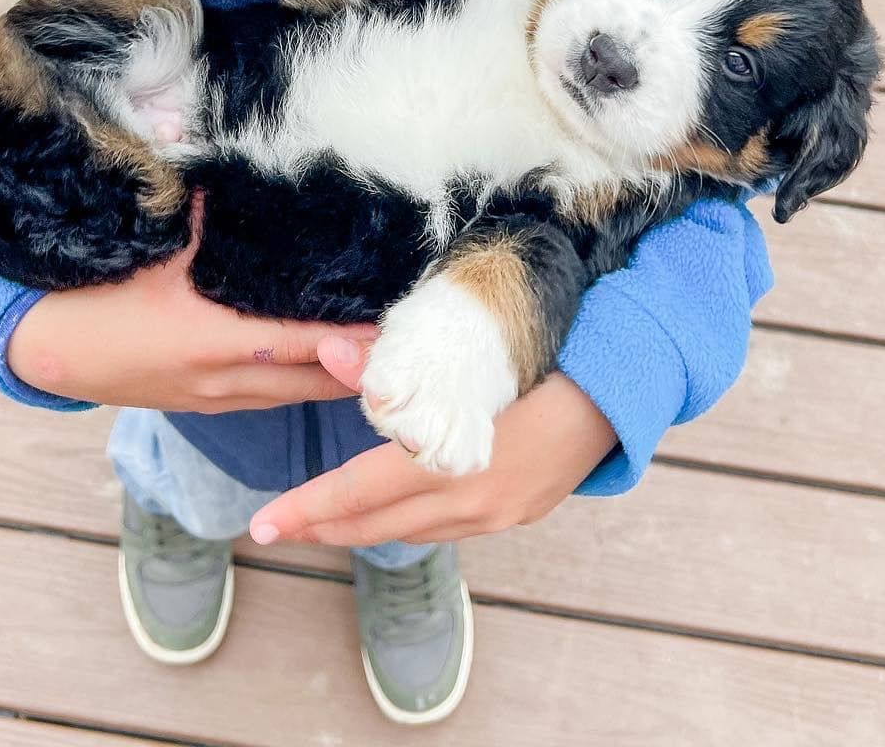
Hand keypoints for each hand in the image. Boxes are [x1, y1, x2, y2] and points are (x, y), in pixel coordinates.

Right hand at [6, 196, 375, 410]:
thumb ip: (206, 215)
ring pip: (294, 396)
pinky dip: (300, 382)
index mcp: (215, 340)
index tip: (398, 324)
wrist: (41, 352)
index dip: (356, 339)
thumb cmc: (93, 295)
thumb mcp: (153, 248)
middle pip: (314, 382)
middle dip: (360, 364)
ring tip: (375, 348)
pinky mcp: (202, 405)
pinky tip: (319, 360)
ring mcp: (213, 400)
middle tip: (405, 338)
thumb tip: (242, 174)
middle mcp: (223, 381)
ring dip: (334, 377)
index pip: (307, 343)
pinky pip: (267, 399)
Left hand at [248, 340, 616, 546]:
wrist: (620, 389)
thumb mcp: (466, 358)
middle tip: (278, 527)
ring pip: (411, 531)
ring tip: (322, 520)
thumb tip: (329, 351)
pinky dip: (408, 520)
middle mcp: (470, 500)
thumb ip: (392, 364)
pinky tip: (394, 509)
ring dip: (363, 526)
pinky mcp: (516, 514)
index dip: (308, 509)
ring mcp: (496, 514)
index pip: (360, 492)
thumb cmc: (541, 360)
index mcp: (452, 461)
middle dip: (324, 527)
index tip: (264, 524)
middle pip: (379, 524)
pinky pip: (446, 527)